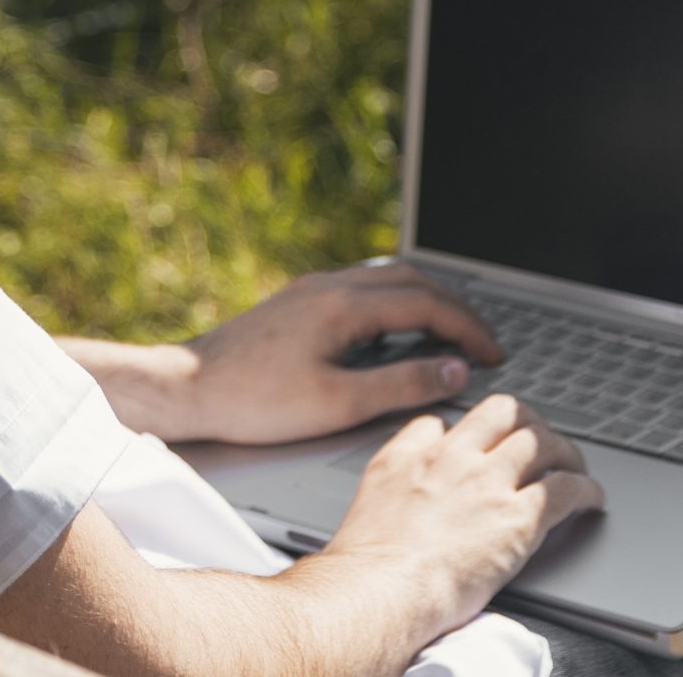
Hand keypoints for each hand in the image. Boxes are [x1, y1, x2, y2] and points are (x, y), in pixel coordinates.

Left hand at [177, 262, 502, 445]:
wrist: (187, 388)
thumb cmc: (254, 401)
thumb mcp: (338, 404)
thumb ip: (401, 386)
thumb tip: (454, 371)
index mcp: (345, 304)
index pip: (429, 303)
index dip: (469, 329)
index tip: (494, 355)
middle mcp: (330, 285)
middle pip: (413, 279)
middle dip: (456, 308)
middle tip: (484, 341)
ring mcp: (312, 290)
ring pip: (387, 279)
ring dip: (426, 300)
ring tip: (451, 334)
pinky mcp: (298, 302)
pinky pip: (363, 288)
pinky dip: (396, 303)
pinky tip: (396, 330)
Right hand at [321, 394, 604, 633]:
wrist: (385, 588)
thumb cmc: (371, 564)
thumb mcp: (367, 502)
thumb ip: (390, 481)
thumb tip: (402, 489)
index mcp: (411, 456)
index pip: (444, 422)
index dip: (465, 430)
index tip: (476, 444)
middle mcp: (454, 459)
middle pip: (503, 413)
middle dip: (527, 421)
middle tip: (538, 437)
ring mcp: (489, 484)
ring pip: (542, 443)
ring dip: (565, 451)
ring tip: (573, 464)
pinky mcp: (520, 518)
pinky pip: (566, 489)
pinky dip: (586, 489)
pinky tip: (591, 497)